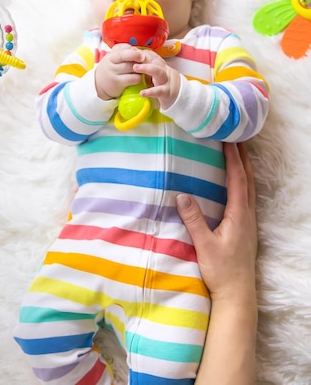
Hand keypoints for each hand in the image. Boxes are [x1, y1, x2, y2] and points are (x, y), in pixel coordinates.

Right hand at [94, 43, 144, 100]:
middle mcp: (111, 64)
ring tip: (142, 69)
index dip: (133, 52)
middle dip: (138, 59)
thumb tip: (135, 49)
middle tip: (144, 61)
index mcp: (111, 56)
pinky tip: (138, 78)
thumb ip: (124, 51)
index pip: (122, 50)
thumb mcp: (113, 58)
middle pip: (127, 58)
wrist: (99, 85)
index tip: (141, 54)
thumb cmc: (111, 68)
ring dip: (140, 68)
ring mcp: (113, 74)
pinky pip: (132, 78)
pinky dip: (138, 77)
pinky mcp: (118, 83)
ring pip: (131, 68)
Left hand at [132, 49, 180, 109]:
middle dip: (143, 57)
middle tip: (131, 56)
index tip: (131, 51)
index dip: (142, 53)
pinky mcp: (167, 92)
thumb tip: (133, 51)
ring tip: (136, 68)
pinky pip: (159, 91)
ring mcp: (166, 81)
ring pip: (158, 72)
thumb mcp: (156, 73)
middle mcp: (164, 71)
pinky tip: (142, 93)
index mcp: (161, 66)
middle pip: (155, 60)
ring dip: (147, 68)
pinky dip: (150, 92)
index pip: (152, 56)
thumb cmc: (165, 83)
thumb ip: (146, 63)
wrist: (182, 96)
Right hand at [176, 142, 256, 303]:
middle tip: (237, 137)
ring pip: (250, 187)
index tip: (228, 139)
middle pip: (248, 179)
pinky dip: (243, 182)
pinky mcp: (246, 228)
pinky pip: (247, 196)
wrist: (237, 295)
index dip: (233, 158)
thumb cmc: (222, 271)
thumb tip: (181, 195)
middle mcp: (247, 215)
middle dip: (243, 157)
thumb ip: (194, 220)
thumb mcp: (204, 245)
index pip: (237, 180)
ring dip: (244, 168)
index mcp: (239, 215)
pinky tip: (236, 183)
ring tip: (238, 153)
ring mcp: (249, 222)